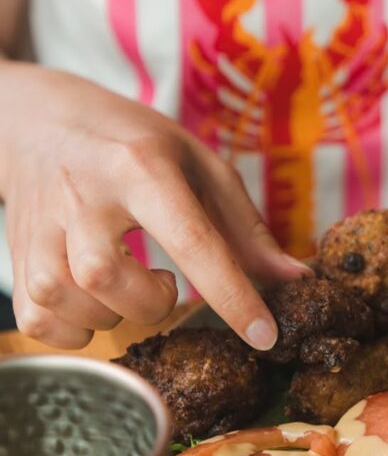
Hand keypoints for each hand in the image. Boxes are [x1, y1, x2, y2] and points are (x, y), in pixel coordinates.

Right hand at [0, 63, 308, 348]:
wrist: (40, 119)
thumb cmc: (132, 143)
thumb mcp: (197, 164)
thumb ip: (244, 227)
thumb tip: (292, 278)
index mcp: (141, 166)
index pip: (192, 241)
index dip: (232, 296)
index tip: (264, 336)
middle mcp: (84, 194)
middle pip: (108, 277)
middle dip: (149, 302)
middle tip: (162, 283)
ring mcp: (41, 224)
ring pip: (67, 299)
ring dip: (111, 314)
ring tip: (126, 286)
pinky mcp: (17, 252)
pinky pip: (39, 318)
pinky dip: (73, 329)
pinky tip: (93, 304)